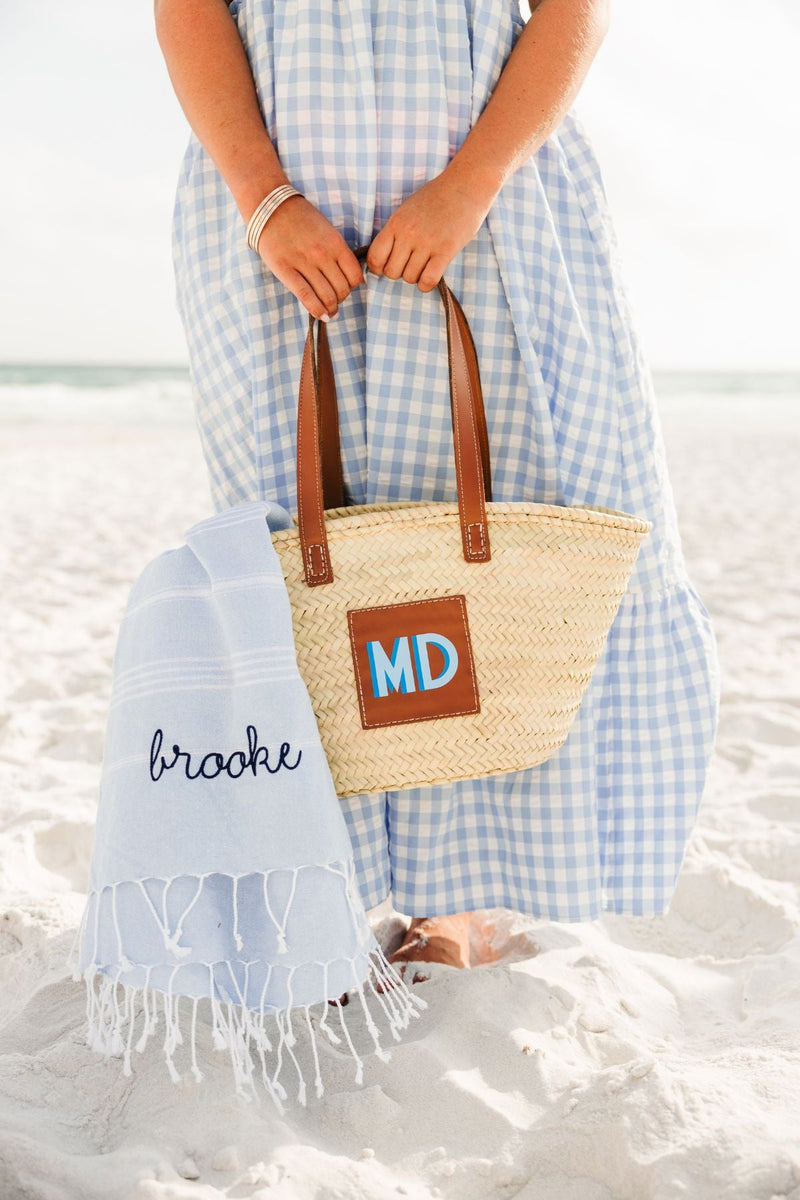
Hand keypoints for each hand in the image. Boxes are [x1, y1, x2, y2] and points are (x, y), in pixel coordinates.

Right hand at [255, 194, 364, 319]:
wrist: (270, 207)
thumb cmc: (300, 219)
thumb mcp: (327, 230)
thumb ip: (339, 252)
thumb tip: (352, 279)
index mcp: (335, 243)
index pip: (355, 276)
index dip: (353, 287)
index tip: (346, 288)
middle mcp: (322, 254)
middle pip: (342, 289)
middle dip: (341, 299)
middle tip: (335, 300)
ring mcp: (304, 263)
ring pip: (327, 296)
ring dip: (331, 308)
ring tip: (329, 311)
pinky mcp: (285, 270)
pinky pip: (307, 297)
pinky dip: (317, 310)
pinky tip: (321, 315)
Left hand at [366, 167, 498, 291]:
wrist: (465, 185)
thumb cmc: (436, 198)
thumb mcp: (407, 210)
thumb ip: (395, 232)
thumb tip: (383, 257)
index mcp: (396, 223)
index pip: (374, 257)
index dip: (378, 268)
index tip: (388, 265)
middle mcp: (408, 233)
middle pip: (392, 272)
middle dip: (400, 272)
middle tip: (411, 263)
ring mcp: (427, 242)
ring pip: (410, 278)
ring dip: (416, 277)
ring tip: (425, 264)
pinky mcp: (446, 250)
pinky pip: (428, 280)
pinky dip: (427, 284)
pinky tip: (431, 274)